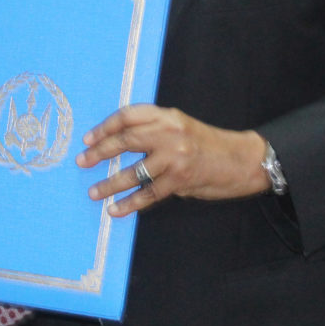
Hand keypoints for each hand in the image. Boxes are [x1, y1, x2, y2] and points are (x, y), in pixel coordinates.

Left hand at [75, 104, 270, 216]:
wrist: (241, 160)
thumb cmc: (207, 143)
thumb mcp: (180, 126)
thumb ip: (155, 129)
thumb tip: (119, 140)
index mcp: (167, 115)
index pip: (128, 116)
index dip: (105, 127)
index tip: (88, 138)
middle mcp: (169, 132)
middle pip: (125, 140)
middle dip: (100, 152)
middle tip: (83, 161)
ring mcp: (175, 157)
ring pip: (133, 171)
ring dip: (110, 183)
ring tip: (94, 191)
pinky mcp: (180, 181)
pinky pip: (148, 194)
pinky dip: (130, 204)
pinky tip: (116, 210)